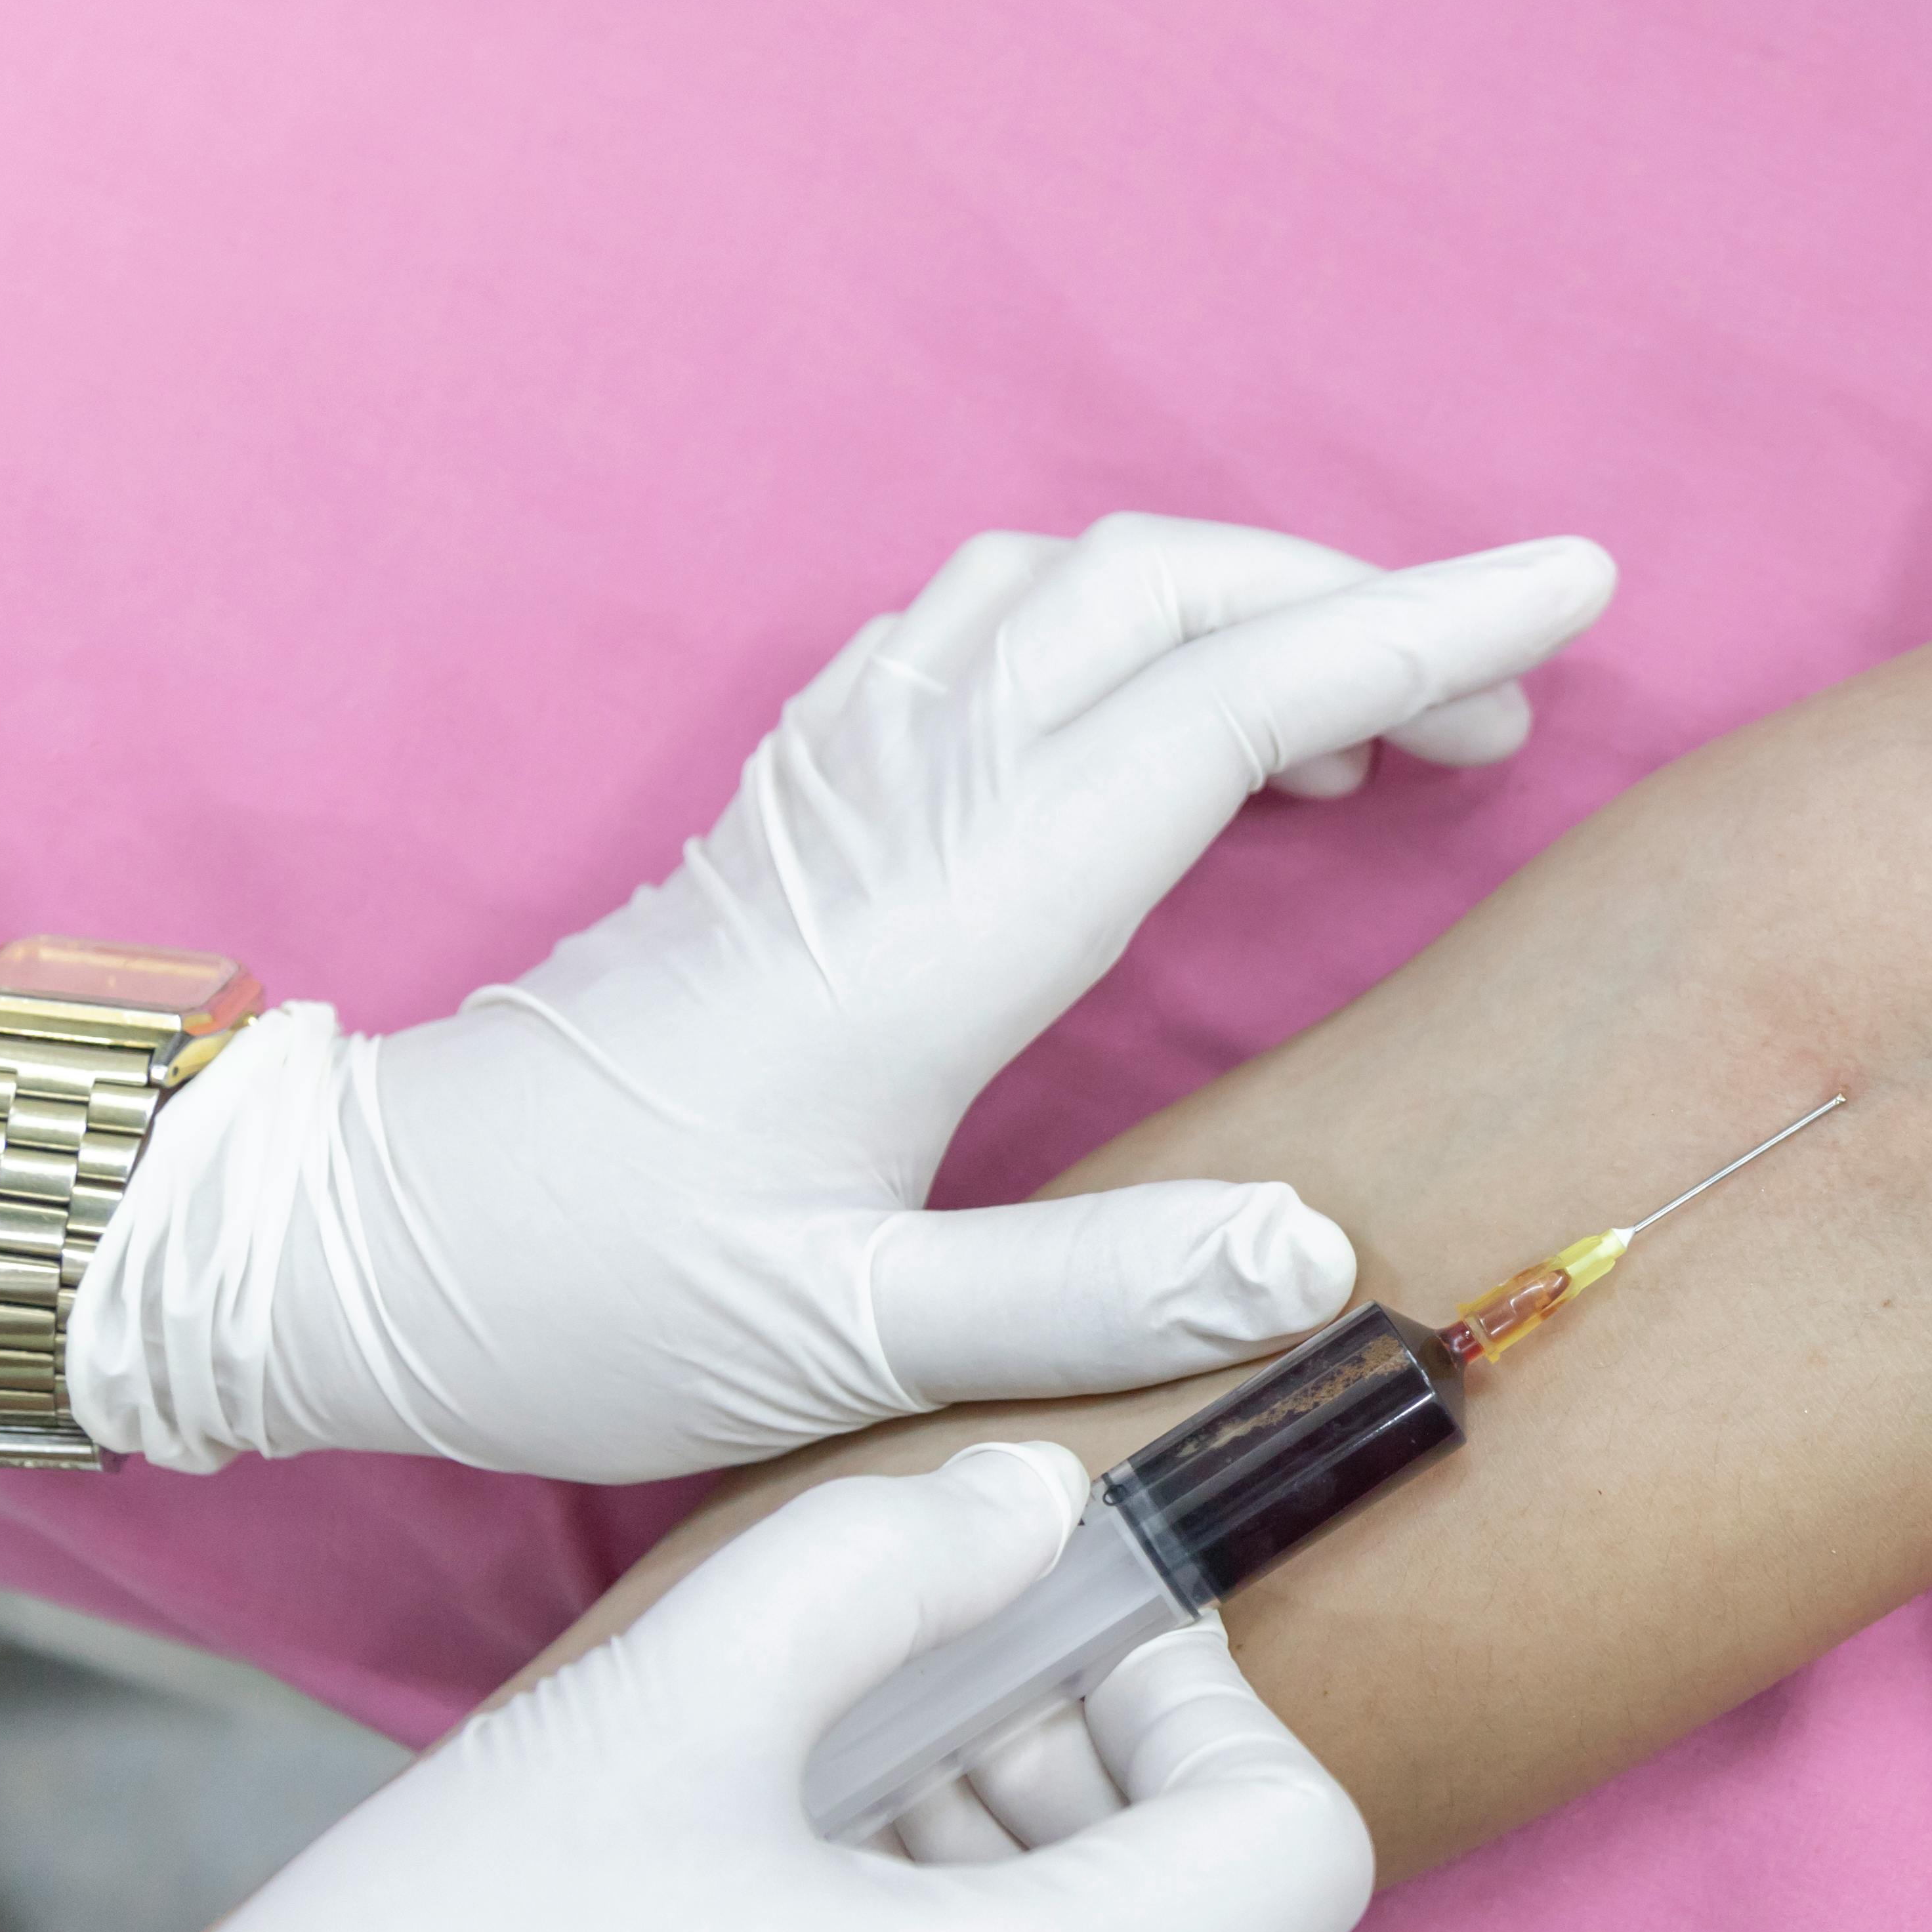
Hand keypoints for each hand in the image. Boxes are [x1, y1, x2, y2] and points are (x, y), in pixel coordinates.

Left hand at [72, 515, 1615, 1478]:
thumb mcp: (836, 1345)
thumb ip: (1080, 1301)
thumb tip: (1312, 1255)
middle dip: (1360, 608)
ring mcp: (833, 780)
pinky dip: (1116, 625)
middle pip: (1161, 598)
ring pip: (1069, 586)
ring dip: (1237, 605)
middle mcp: (893, 806)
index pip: (1217, 711)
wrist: (360, 1240)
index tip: (1572, 588)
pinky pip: (979, 626)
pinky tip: (1162, 722)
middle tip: (1502, 711)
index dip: (1412, 635)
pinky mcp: (794, 799)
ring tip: (1358, 728)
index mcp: (938, 921)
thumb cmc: (587, 1300)